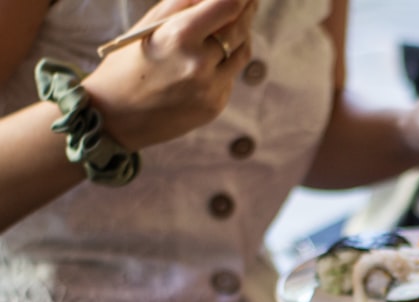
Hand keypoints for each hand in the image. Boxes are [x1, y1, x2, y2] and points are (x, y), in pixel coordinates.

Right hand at [81, 0, 258, 150]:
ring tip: (236, 23)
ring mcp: (210, 89)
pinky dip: (225, 63)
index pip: (227, 6)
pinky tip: (211, 59)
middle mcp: (199, 64)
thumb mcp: (150, 25)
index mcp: (179, 36)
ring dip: (242, 35)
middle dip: (247, 10)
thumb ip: (185, 3)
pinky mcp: (215, 105)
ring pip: (241, 53)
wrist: (114, 117)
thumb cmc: (127, 63)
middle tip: (250, 1)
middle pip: (240, 28)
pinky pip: (230, 76)